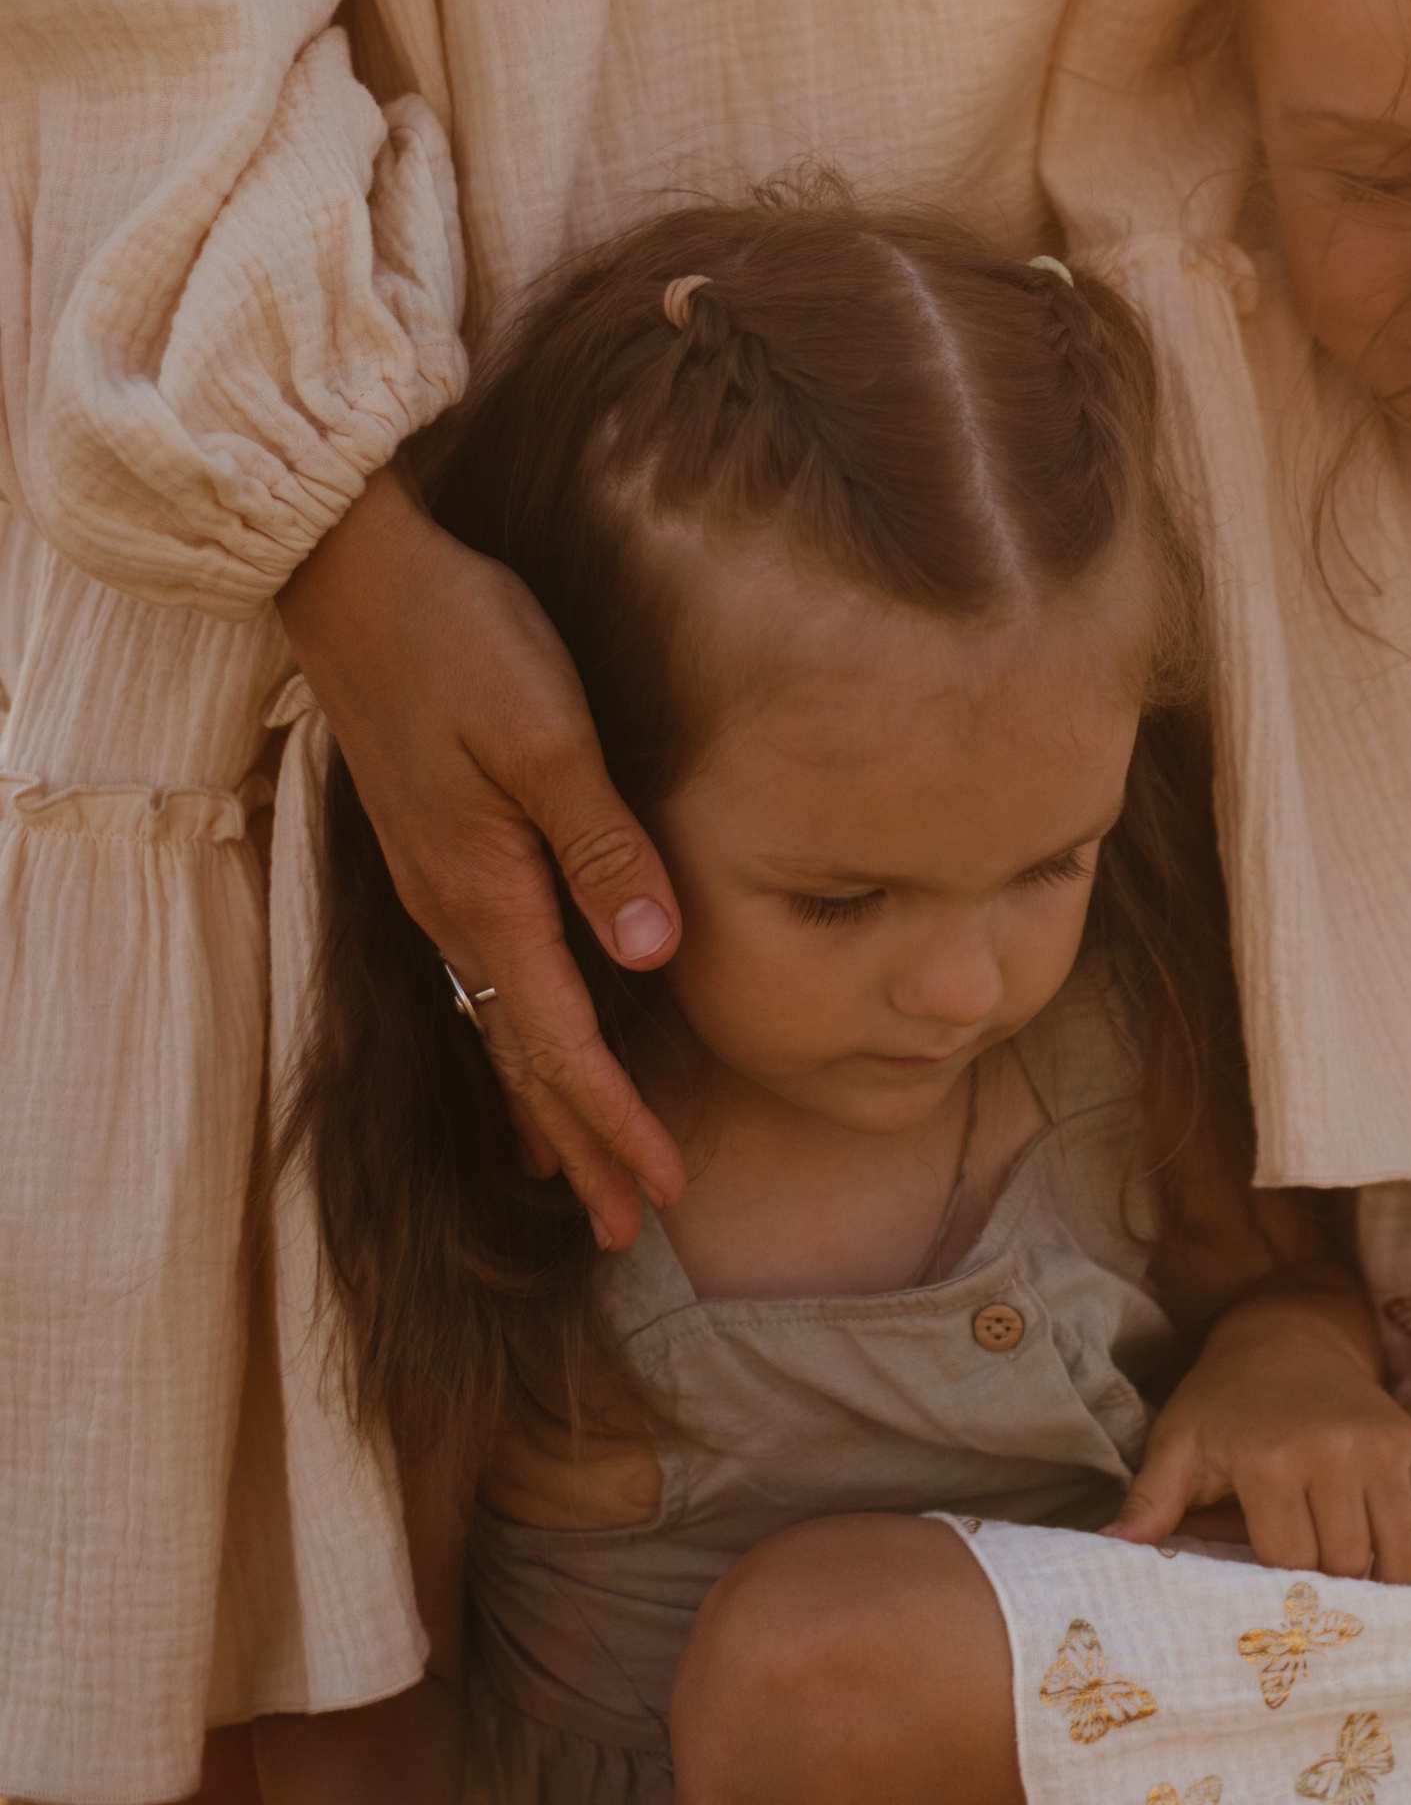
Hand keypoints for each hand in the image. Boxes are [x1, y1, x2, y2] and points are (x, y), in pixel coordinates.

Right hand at [277, 469, 685, 1246]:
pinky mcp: (436, 853)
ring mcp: (437, 884)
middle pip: (525, 1057)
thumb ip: (602, 847)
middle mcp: (453, 908)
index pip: (562, 1040)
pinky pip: (480, 978)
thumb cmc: (461, 639)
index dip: (616, 1120)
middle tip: (628, 1227)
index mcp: (487, 892)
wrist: (351, 577)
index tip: (665, 1190)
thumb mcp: (546, 735)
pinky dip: (513, 1038)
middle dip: (581, 1144)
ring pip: (498, 1024)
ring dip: (547, 1104)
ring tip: (579, 1176)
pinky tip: (522, 1046)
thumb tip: (653, 956)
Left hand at [1106, 1280, 1410, 1581]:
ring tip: (1355, 1594)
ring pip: (1398, 1548)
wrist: (1285, 1337)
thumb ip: (1149, 1502)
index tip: (1268, 1601)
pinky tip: (1391, 1564)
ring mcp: (1380, 1445)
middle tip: (1311, 1603)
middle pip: (1346, 1561)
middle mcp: (1333, 1450)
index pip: (1289, 1561)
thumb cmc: (1222, 1401)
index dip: (1279, 1591)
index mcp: (1269, 1458)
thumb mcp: (1178, 1445)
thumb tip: (1108, 1554)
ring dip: (1381, 1582)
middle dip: (1328, 1592)